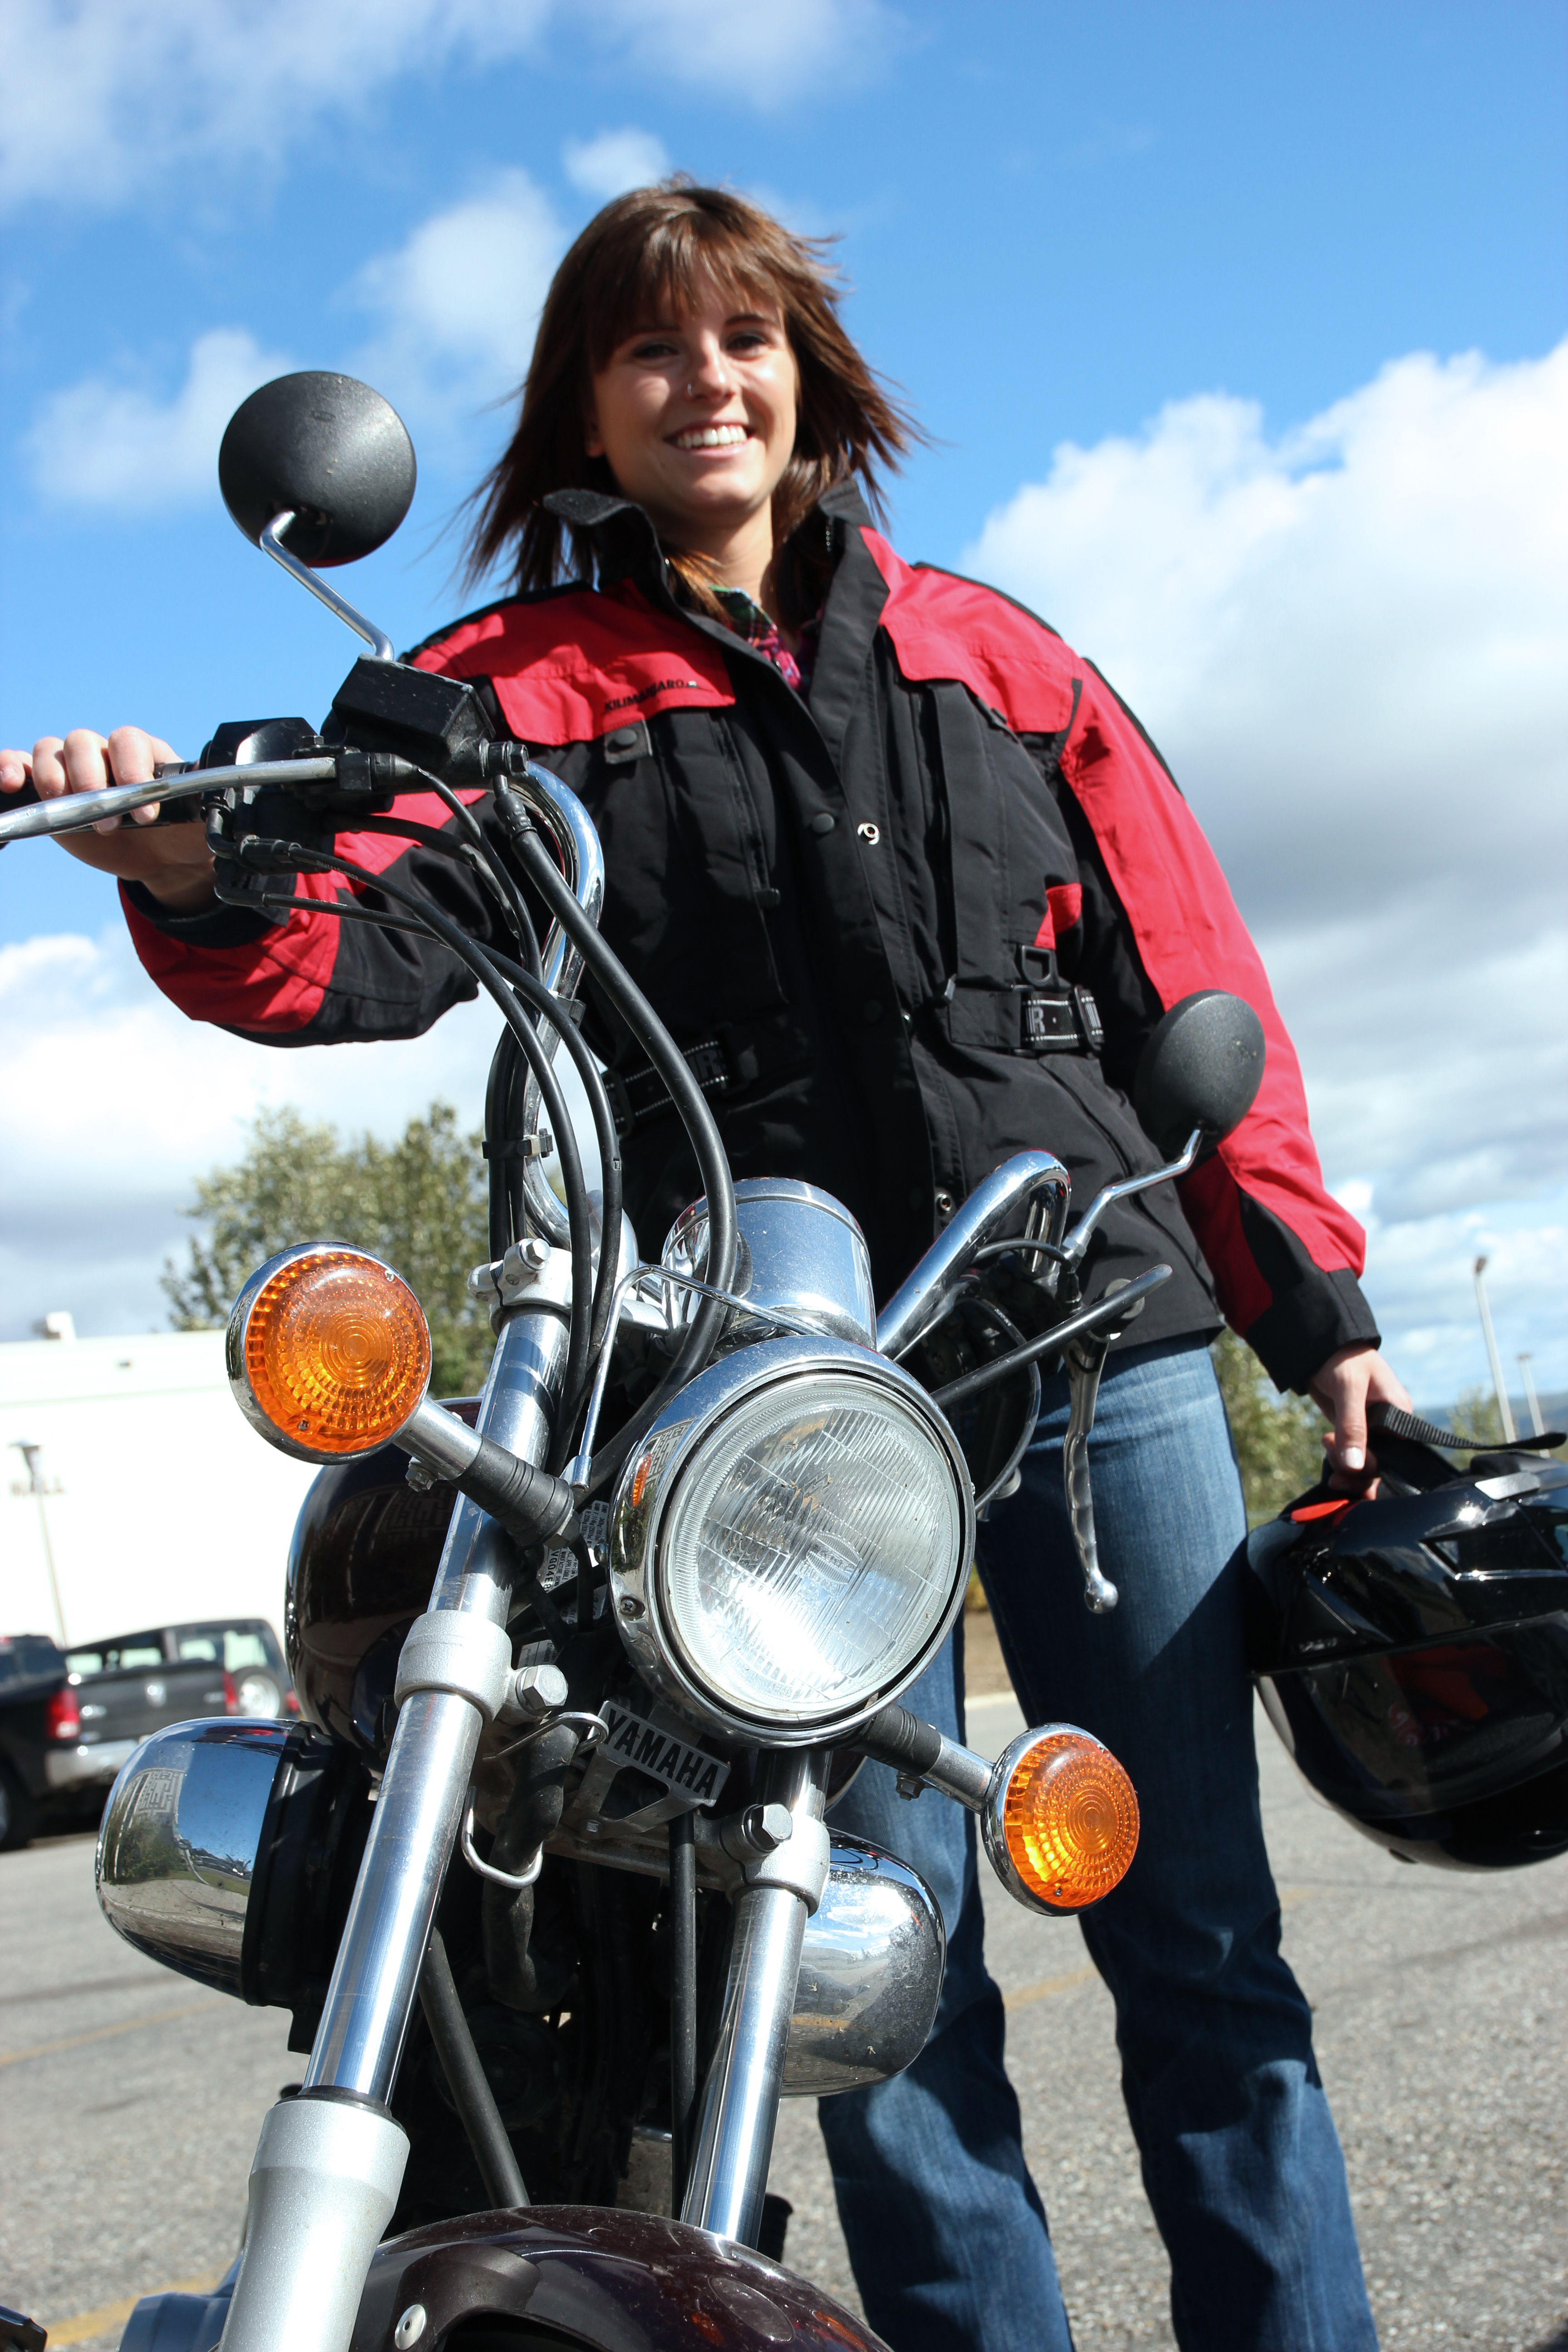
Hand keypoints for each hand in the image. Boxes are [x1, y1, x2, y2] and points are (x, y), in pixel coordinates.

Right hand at [0, 727, 216, 911]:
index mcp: (143, 753)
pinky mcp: (48, 791)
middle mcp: (106, 754)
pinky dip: (8, 766)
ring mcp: (74, 770)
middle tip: (108, 821)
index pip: (129, 740)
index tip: (145, 810)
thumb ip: (203, 809)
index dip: (132, 769)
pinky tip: (9, 782)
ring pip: (50, 750)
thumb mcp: (199, 824)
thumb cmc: (181, 834)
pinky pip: (19, 765)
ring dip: (55, 778)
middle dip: (92, 779)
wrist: (163, 858)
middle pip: (83, 742)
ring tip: (65, 808)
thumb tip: (216, 799)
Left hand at [1308, 1344, 1413, 1493]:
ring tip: (1326, 1441)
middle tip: (1328, 1445)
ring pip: (1363, 1465)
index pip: (1395, 1457)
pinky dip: (1339, 1460)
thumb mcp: (1349, 1388)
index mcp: (1400, 1415)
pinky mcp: (1356, 1433)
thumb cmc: (1343, 1358)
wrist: (1321, 1348)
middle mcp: (1391, 1427)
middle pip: (1379, 1466)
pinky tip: (1328, 1447)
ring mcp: (1373, 1431)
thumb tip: (1355, 1464)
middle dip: (1353, 1466)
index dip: (1372, 1465)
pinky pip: (1352, 1458)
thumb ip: (1352, 1426)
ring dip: (1343, 1464)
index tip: (1349, 1461)